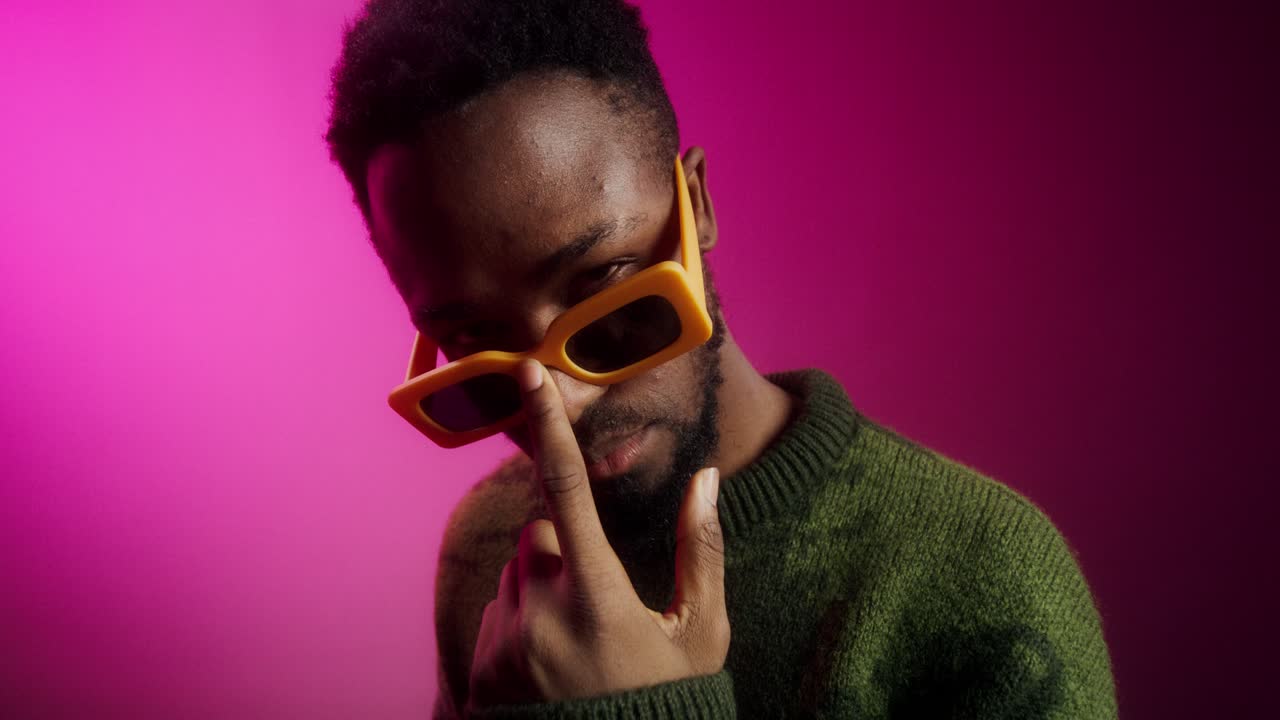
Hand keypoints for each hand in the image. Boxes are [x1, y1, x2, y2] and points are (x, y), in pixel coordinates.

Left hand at [465, 359, 729, 711]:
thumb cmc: (667, 699)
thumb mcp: (699, 632)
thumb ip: (703, 551)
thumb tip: (706, 479)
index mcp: (598, 596)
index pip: (569, 491)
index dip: (550, 428)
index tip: (530, 375)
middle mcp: (540, 613)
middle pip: (539, 536)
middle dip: (564, 550)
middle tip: (600, 603)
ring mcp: (504, 642)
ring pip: (517, 576)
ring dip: (542, 588)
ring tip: (579, 643)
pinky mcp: (480, 667)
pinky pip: (495, 616)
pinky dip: (520, 626)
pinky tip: (553, 665)